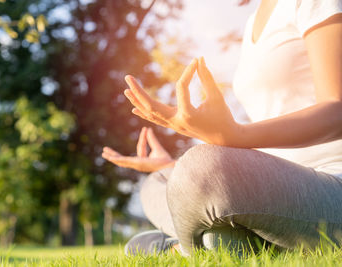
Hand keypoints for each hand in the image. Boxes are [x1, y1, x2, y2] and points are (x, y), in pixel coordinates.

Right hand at [102, 127, 174, 171]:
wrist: (168, 166)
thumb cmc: (165, 160)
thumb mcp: (157, 147)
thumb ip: (151, 139)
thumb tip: (148, 129)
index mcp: (143, 160)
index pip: (140, 147)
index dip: (143, 137)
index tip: (146, 129)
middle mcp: (138, 164)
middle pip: (124, 159)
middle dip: (115, 155)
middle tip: (105, 152)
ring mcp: (136, 165)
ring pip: (121, 161)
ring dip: (112, 157)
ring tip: (104, 153)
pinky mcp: (136, 164)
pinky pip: (124, 161)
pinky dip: (117, 159)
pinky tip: (110, 157)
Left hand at [123, 57, 241, 145]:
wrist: (224, 138)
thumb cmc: (222, 116)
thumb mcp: (216, 96)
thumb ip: (207, 78)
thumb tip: (200, 58)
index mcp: (189, 114)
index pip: (182, 87)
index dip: (189, 72)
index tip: (196, 61)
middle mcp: (177, 122)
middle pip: (151, 106)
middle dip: (139, 92)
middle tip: (128, 77)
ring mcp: (173, 126)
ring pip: (150, 114)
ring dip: (137, 102)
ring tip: (126, 90)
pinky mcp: (173, 127)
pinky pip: (155, 120)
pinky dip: (144, 114)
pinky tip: (133, 109)